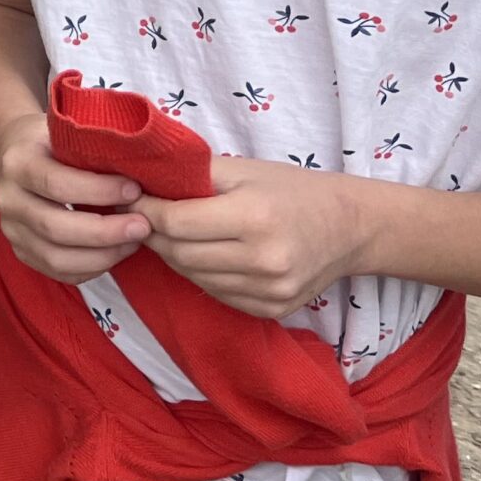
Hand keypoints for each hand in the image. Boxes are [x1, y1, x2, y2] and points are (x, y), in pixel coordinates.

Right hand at [0, 112, 149, 282]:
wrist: (13, 151)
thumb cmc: (50, 141)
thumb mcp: (66, 132)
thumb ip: (93, 151)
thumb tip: (141, 170)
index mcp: (16, 163)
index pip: (57, 184)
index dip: (99, 191)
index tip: (134, 190)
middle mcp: (7, 199)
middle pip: (55, 228)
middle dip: (106, 232)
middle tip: (142, 226)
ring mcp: (10, 229)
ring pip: (56, 257)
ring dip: (102, 255)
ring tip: (133, 241)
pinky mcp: (20, 251)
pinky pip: (58, 272)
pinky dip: (91, 268)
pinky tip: (114, 252)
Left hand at [138, 157, 363, 319]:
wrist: (350, 227)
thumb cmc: (291, 189)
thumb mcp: (243, 170)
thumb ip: (194, 176)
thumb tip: (141, 179)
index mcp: (253, 217)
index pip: (176, 223)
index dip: (145, 210)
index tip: (130, 197)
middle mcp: (263, 260)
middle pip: (180, 253)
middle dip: (153, 234)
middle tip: (142, 216)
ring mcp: (269, 291)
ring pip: (194, 277)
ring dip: (174, 256)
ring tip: (170, 233)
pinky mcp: (272, 310)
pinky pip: (217, 293)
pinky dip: (201, 275)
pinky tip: (202, 254)